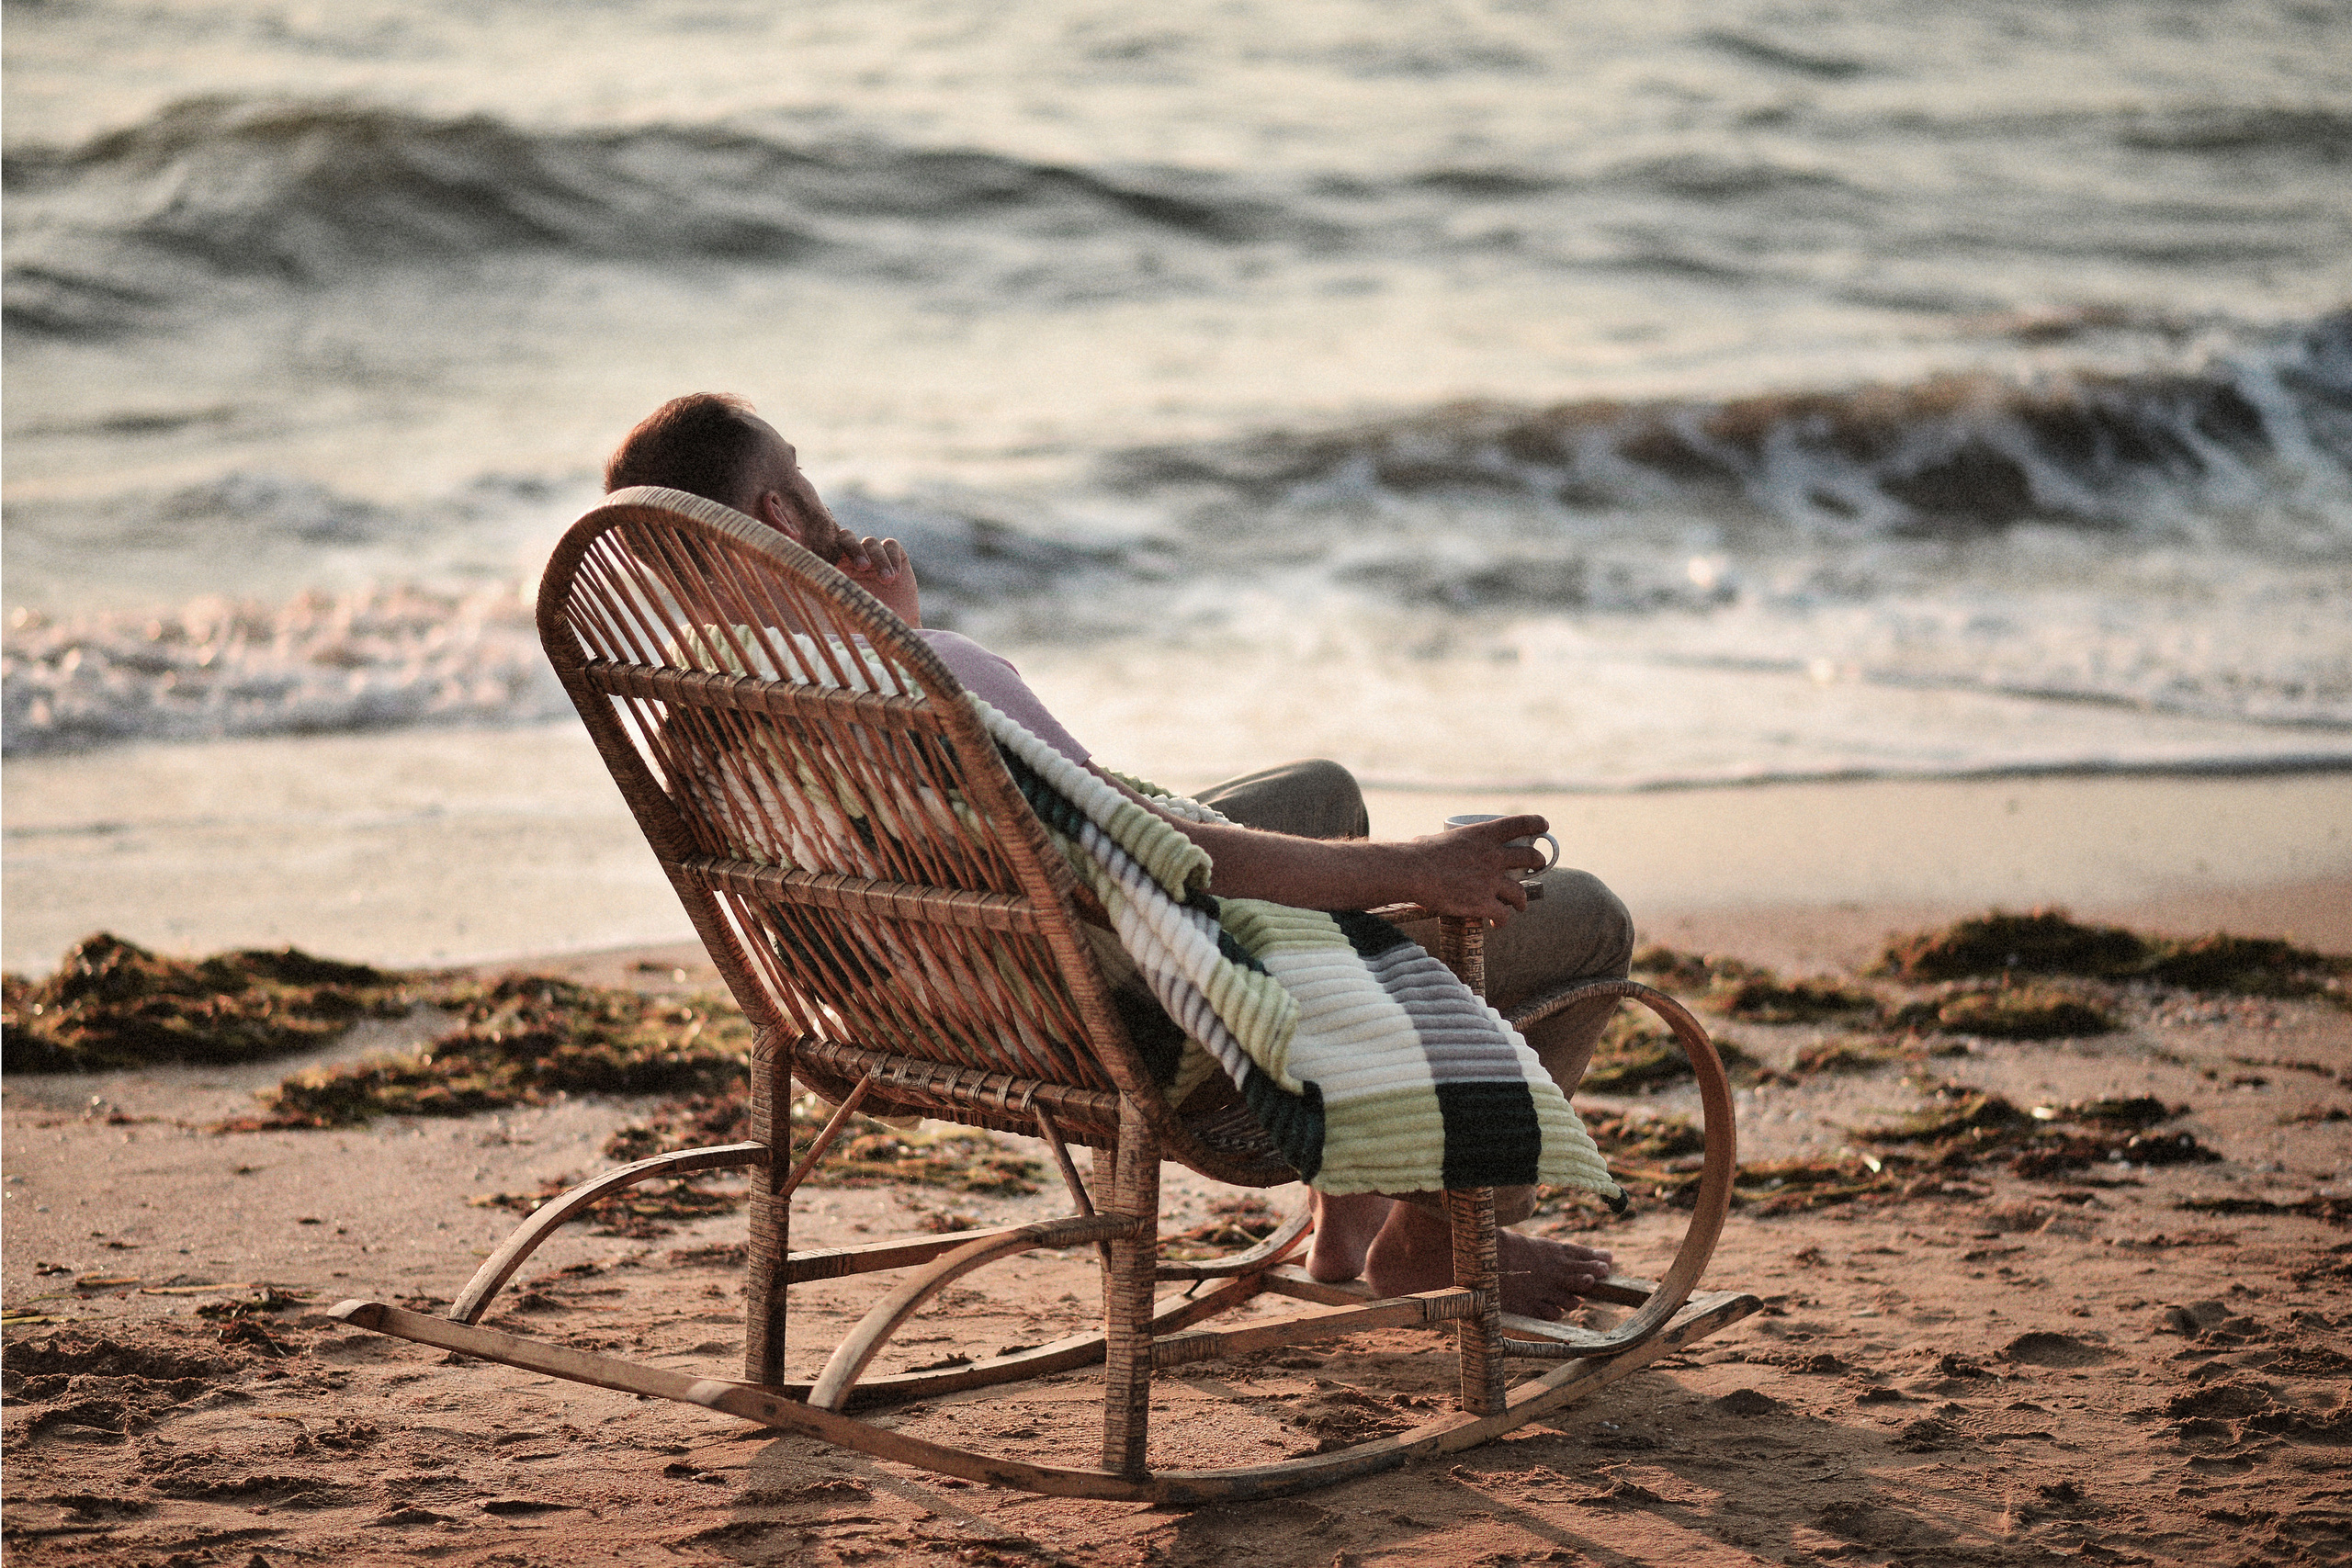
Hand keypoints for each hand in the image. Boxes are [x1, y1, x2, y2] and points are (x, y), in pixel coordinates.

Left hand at [834, 535, 919, 626]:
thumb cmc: (861, 622)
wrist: (892, 629)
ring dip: (878, 559)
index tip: (833, 561)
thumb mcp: (840, 609)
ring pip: (871, 542)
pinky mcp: (895, 557)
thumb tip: (808, 582)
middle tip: (862, 568)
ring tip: (886, 580)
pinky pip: (891, 545)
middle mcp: (852, 559)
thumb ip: (826, 593)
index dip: (827, 545)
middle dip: (854, 549)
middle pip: (847, 538)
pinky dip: (892, 557)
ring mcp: (873, 556)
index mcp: (834, 567)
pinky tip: (895, 576)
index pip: (827, 547)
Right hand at [1401, 814, 1549, 923]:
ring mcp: (1491, 881)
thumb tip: (1430, 845)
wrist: (1412, 872)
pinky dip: (1502, 920)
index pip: (1520, 824)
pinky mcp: (1484, 903)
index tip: (1544, 825)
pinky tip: (1497, 923)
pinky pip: (1502, 914)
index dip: (1536, 823)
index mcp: (1483, 835)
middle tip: (1538, 865)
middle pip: (1529, 857)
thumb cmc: (1418, 853)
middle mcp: (1493, 856)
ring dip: (1522, 900)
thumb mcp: (1439, 838)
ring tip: (1520, 905)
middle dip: (1538, 861)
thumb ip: (1446, 844)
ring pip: (1520, 892)